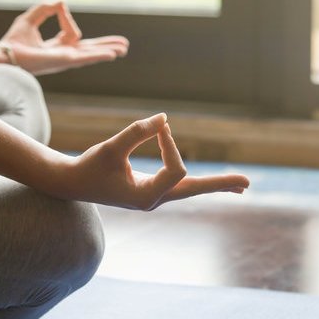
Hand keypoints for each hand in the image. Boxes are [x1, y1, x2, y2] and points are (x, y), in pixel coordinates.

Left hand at [0, 0, 128, 75]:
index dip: (66, 17)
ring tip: (123, 49)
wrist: (5, 54)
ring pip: (91, 54)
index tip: (60, 6)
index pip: (71, 33)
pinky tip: (112, 55)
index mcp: (56, 48)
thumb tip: (62, 0)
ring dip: (107, 50)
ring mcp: (66, 60)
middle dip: (105, 46)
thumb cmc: (14, 40)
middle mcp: (63, 55)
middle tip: (123, 46)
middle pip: (89, 50)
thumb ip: (46, 8)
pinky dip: (99, 55)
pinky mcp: (65, 61)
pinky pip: (85, 56)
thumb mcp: (31, 18)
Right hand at [63, 113, 249, 210]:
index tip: (160, 127)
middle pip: (194, 190)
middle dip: (220, 184)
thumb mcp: (110, 148)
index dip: (171, 145)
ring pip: (190, 189)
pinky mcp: (150, 191)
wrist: (70, 184)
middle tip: (248, 183)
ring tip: (241, 185)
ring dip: (215, 184)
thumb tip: (164, 118)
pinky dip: (198, 182)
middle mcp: (154, 200)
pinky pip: (180, 185)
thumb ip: (136, 132)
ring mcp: (153, 197)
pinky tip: (215, 183)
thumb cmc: (87, 166)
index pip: (175, 168)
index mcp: (146, 197)